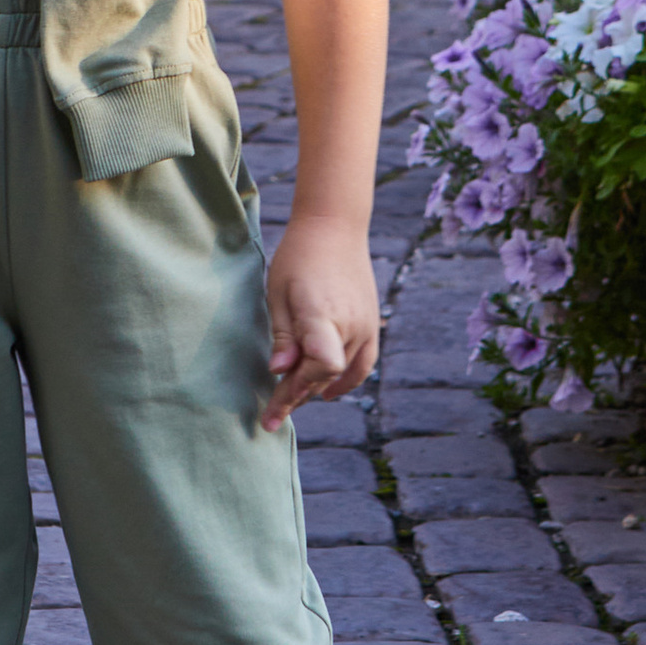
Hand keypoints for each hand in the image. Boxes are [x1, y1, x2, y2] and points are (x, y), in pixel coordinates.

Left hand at [263, 212, 380, 426]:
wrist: (335, 227)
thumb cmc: (298, 256)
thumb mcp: (278, 292)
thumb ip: (282, 335)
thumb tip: (278, 372)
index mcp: (322, 314)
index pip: (317, 368)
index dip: (295, 391)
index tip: (273, 411)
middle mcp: (350, 324)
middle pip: (325, 376)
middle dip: (297, 397)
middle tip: (273, 417)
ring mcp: (366, 325)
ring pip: (343, 374)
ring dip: (318, 389)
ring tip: (294, 400)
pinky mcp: (372, 323)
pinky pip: (363, 363)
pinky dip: (346, 380)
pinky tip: (328, 390)